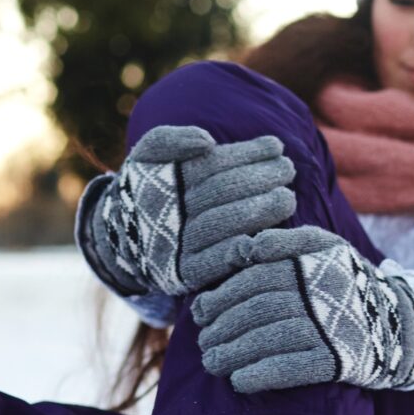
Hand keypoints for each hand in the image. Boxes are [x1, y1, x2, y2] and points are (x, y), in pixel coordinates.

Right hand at [79, 126, 296, 296]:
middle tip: (288, 170)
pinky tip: (269, 236)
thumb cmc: (149, 185)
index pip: (211, 165)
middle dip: (258, 179)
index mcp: (163, 181)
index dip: (246, 153)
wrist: (125, 236)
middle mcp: (167, 214)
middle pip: (219, 193)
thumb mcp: (150, 153)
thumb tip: (207, 142)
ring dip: (259, 212)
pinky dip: (242, 250)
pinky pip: (217, 263)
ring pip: (221, 226)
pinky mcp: (186, 274)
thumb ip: (171, 140)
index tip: (276, 145)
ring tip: (288, 198)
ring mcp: (176, 246)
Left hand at [191, 226, 413, 393]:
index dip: (222, 296)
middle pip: (257, 309)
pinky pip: (290, 369)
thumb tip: (246, 249)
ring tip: (213, 363)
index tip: (200, 312)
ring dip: (233, 353)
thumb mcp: (325, 248)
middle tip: (203, 342)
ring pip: (268, 338)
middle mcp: (321, 291)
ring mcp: (329, 327)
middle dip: (222, 327)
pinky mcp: (336, 360)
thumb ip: (287, 242)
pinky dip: (260, 375)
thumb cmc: (348, 284)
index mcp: (313, 261)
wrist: (398, 325)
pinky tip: (239, 382)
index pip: (255, 277)